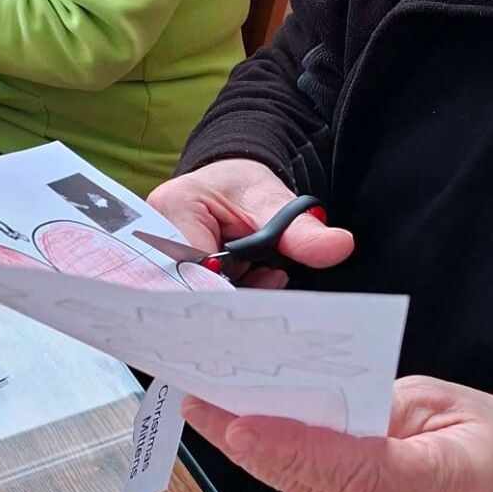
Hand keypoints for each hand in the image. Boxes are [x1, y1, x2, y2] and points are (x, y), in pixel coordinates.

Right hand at [147, 158, 353, 286]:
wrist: (229, 187)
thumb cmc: (244, 189)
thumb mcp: (273, 201)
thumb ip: (300, 230)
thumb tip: (338, 245)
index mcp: (173, 206)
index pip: (196, 267)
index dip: (230, 290)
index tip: (267, 290)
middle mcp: (153, 236)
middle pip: (190, 292)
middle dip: (235, 298)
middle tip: (271, 277)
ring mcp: (156, 260)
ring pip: (195, 303)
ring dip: (234, 301)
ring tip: (262, 272)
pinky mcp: (167, 279)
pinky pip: (197, 304)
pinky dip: (228, 302)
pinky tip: (249, 282)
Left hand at [181, 376, 492, 491]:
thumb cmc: (490, 441)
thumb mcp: (448, 402)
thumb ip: (384, 402)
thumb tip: (318, 394)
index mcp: (449, 486)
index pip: (361, 471)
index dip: (298, 450)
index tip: (246, 427)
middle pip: (319, 487)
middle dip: (253, 445)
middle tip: (201, 404)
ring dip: (253, 452)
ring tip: (206, 406)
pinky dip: (275, 462)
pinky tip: (239, 429)